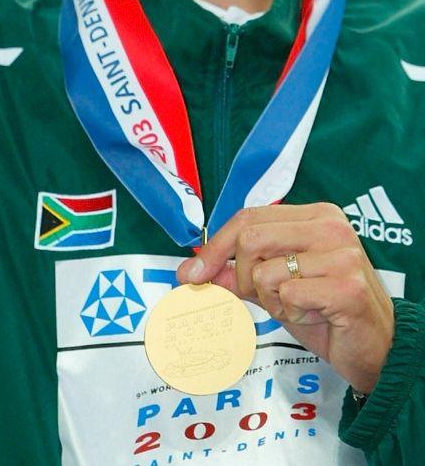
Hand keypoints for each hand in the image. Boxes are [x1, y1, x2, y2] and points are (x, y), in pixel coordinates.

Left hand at [180, 204, 393, 392]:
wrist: (373, 348)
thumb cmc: (324, 312)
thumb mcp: (274, 287)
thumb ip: (235, 273)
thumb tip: (191, 270)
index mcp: (315, 216)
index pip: (248, 217)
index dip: (214, 247)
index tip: (192, 274)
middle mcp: (331, 227)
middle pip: (250, 239)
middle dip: (242, 277)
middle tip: (266, 298)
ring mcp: (342, 255)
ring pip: (264, 272)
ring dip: (271, 301)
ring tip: (300, 307)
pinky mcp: (346, 286)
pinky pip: (287, 295)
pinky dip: (291, 314)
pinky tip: (315, 316)